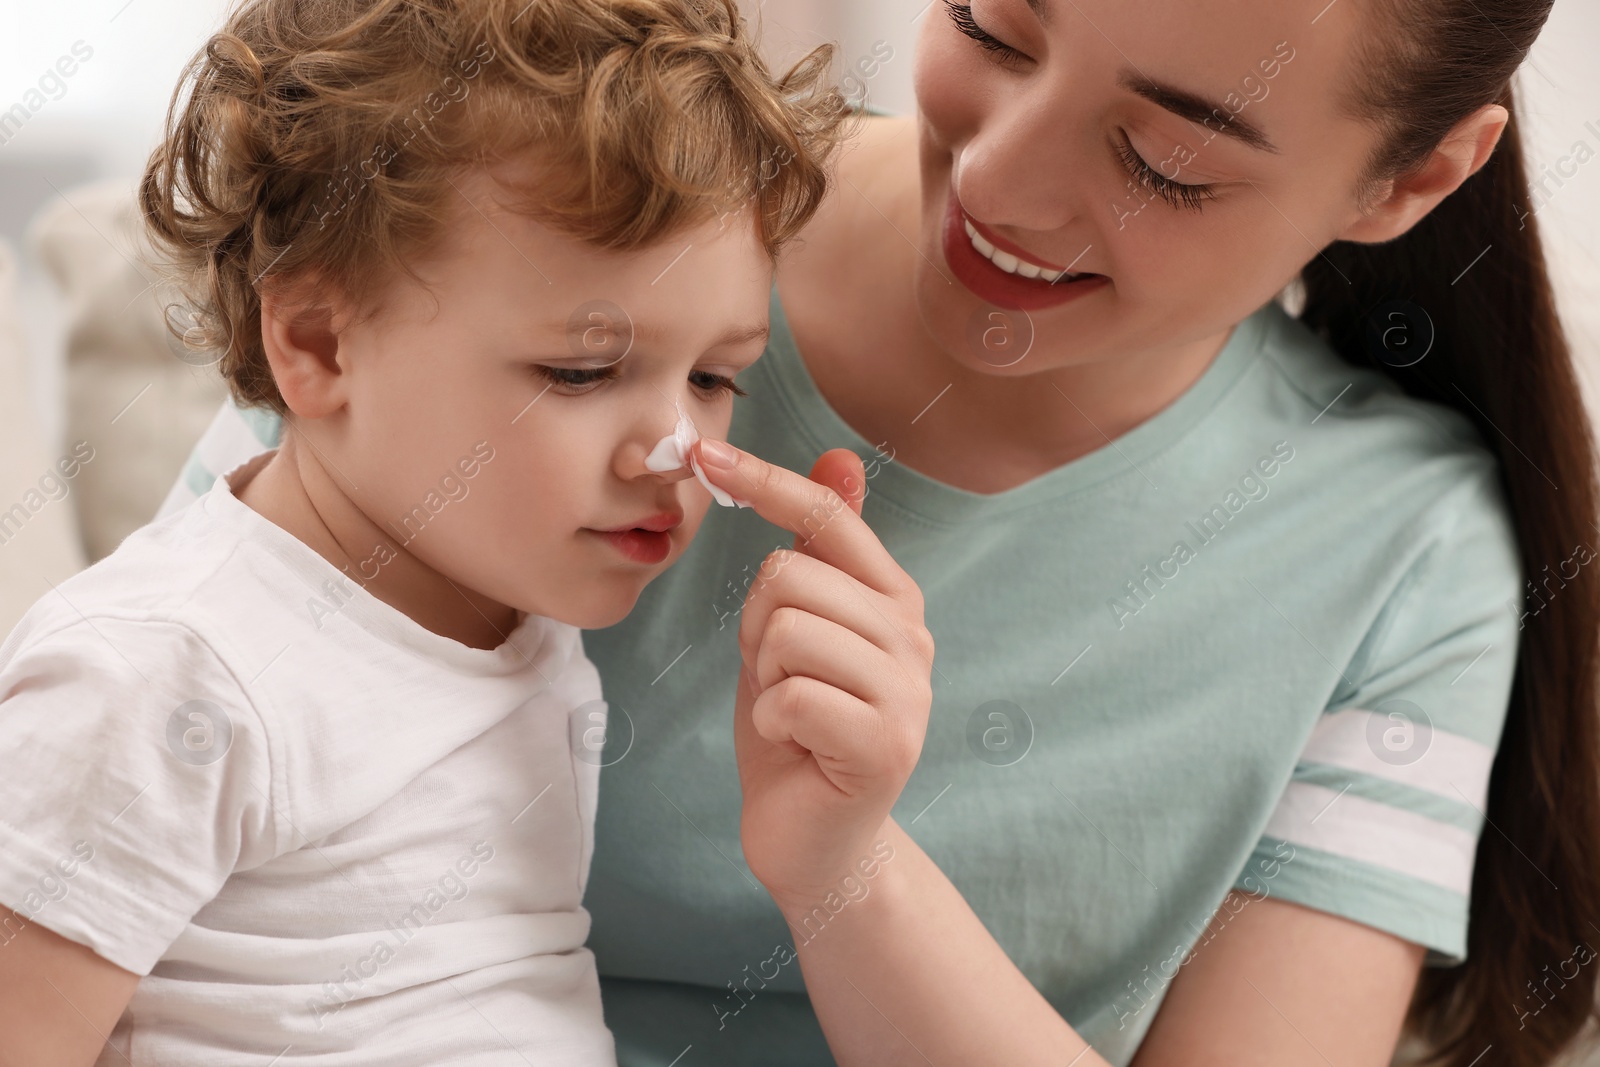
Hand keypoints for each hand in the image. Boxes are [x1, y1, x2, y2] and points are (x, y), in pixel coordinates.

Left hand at [689, 439, 934, 910]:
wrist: (816, 839)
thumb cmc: (799, 729)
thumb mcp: (796, 629)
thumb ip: (821, 552)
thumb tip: (841, 453)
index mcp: (892, 597)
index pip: (828, 516)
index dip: (765, 480)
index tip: (705, 453)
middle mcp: (912, 635)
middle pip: (791, 574)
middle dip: (756, 628)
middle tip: (779, 679)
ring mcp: (907, 690)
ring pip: (787, 630)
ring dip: (764, 677)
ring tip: (791, 712)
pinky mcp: (886, 743)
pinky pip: (790, 696)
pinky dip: (772, 723)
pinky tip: (796, 747)